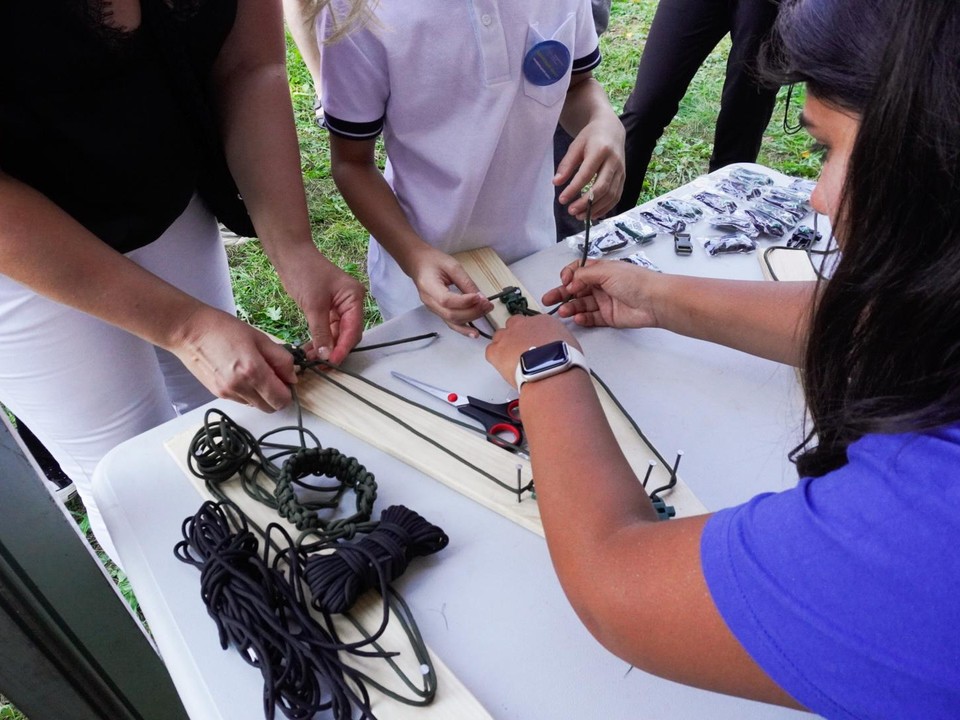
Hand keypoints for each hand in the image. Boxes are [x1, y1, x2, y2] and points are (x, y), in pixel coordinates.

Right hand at [174, 306, 297, 411]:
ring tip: (254, 371)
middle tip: (272, 374)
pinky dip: (248, 392)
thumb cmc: (224, 328)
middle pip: (270, 407)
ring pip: (256, 405)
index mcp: (254, 371)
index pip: (282, 399)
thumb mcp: (260, 338)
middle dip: (276, 395)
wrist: (189, 331)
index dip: (288, 390)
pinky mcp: (217, 394)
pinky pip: (242, 401)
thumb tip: (293, 378)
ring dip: (262, 394)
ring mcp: (227, 393)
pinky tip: (240, 374)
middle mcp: (241, 387)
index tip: (284, 377)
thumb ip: (281, 359)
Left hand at [274, 245, 364, 364]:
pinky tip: (309, 350)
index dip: (344, 348)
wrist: (289, 255)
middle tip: (322, 365)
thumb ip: (321, 332)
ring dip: (325, 347)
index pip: (353, 329)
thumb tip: (326, 356)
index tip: (332, 362)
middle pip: (348, 334)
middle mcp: (351, 304)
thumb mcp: (313, 305)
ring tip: (311, 360)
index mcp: (354, 298)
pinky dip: (319, 339)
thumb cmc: (305, 273)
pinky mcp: (327, 310)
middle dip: (335, 350)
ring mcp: (340, 307)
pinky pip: (327, 329)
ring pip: (336, 334)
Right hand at [408, 247, 493, 336]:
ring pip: (452, 321)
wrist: (418, 264)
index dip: (465, 302)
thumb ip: (466, 282)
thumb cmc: (433, 261)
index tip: (480, 297)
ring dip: (471, 319)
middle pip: (451, 314)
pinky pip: (451, 323)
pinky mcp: (438, 311)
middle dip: (472, 311)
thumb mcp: (452, 266)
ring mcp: (433, 309)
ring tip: (486, 312)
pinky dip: (463, 329)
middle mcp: (429, 302)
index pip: (447, 300)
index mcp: (428, 286)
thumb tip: (481, 298)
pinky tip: (474, 333)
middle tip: (487, 304)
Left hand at [485, 314, 581, 388]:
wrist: (551, 370)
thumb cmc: (563, 360)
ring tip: (512, 361)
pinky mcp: (497, 350)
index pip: (533, 322)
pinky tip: (504, 366)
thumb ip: (558, 341)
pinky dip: (495, 358)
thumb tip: (557, 348)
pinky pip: (490, 351)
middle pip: (514, 325)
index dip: (532, 334)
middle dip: (516, 335)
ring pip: (499, 336)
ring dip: (504, 346)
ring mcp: (508, 336)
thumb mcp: (569, 344)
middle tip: (521, 350)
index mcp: (543, 321)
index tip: (534, 342)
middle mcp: (524, 324)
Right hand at [542, 260, 662, 328]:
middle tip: (548, 300)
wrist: (653, 300)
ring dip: (570, 307)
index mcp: (601, 270)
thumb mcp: (605, 270)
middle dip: (561, 294)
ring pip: (581, 304)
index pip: (578, 271)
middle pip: (576, 289)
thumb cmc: (634, 280)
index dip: (569, 275)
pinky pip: (591, 318)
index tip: (564, 281)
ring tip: (563, 312)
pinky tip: (577, 318)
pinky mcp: (608, 317)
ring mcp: (604, 301)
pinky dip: (582, 318)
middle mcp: (601, 285)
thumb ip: (583, 275)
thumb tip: (569, 283)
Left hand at [556, 114, 624, 220]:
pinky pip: (616, 197)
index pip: (587, 173)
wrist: (612, 130)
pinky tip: (593, 214)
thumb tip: (556, 183)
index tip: (562, 199)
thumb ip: (566, 164)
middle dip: (586, 202)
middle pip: (602, 187)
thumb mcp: (575, 146)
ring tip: (579, 216)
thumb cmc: (590, 138)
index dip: (574, 189)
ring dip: (595, 208)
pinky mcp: (623, 178)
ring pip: (611, 195)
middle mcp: (614, 161)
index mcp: (601, 150)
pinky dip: (605, 208)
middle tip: (571, 211)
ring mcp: (621, 171)